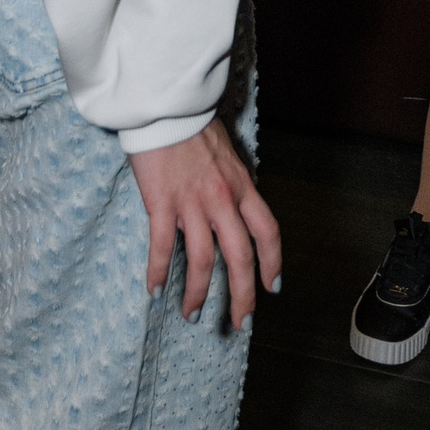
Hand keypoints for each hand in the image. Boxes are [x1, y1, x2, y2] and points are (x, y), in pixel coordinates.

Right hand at [128, 117, 281, 325]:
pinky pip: (164, 247)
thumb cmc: (195, 127)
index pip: (268, 233)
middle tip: (240, 322)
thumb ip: (234, 185)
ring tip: (192, 315)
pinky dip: (159, 273)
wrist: (166, 106)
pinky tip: (155, 291)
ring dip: (199, 294)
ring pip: (204, 261)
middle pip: (241, 258)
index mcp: (243, 187)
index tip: (272, 288)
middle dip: (243, 296)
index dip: (273, 264)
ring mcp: (193, 203)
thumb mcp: (228, 156)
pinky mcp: (162, 203)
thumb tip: (236, 209)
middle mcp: (224, 200)